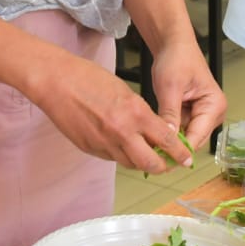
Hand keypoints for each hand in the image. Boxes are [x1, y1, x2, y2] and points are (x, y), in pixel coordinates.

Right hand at [30, 52, 191, 173]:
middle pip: (151, 163)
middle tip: (169, 164)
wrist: (57, 83)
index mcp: (135, 113)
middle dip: (164, 167)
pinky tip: (122, 147)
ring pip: (131, 164)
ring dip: (142, 162)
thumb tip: (153, 131)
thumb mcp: (125, 90)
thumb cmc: (89, 78)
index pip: (166, 140)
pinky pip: (112, 158)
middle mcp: (122, 133)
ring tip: (147, 156)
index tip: (187, 157)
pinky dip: (121, 156)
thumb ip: (141, 113)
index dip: (179, 152)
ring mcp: (104, 144)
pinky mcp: (90, 149)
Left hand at [148, 34, 227, 158]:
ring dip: (169, 141)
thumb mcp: (170, 87)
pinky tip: (153, 135)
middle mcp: (213, 113)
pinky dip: (167, 132)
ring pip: (185, 137)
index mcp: (214, 106)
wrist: (173, 45)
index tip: (159, 161)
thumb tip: (167, 139)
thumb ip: (170, 114)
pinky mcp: (192, 114)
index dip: (178, 151)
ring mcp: (203, 115)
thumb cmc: (176, 59)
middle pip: (192, 140)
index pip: (196, 137)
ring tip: (149, 146)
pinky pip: (180, 130)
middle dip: (173, 147)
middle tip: (149, 155)